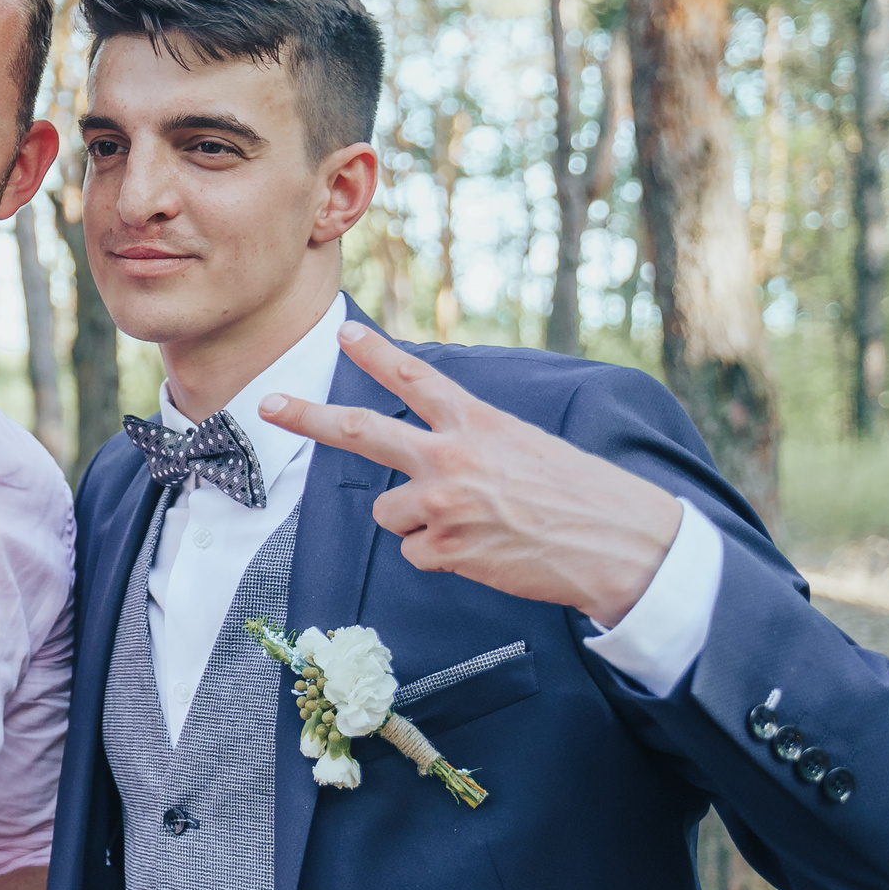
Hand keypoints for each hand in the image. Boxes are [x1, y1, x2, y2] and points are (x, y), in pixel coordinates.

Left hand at [257, 324, 682, 626]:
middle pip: (361, 431)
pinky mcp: (446, 546)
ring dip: (418, 522)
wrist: (621, 543)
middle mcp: (451, 455)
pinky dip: (442, 556)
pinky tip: (486, 551)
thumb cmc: (580, 495)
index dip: (375, 354)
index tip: (344, 333)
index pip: (415, 378)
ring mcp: (444, 502)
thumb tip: (425, 454)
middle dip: (308, 417)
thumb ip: (471, 442)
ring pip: (388, 512)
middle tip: (267, 404)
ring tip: (475, 525)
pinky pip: (415, 553)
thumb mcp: (525, 445)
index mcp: (477, 422)